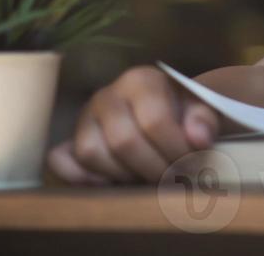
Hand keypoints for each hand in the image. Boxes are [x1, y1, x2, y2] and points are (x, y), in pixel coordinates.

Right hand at [46, 65, 220, 184]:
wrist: (165, 111)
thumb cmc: (182, 112)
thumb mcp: (201, 109)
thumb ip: (204, 121)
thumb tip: (198, 139)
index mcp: (140, 80)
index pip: (154, 121)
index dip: (175, 150)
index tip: (190, 164)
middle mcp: (107, 95)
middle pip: (123, 141)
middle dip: (153, 168)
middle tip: (172, 178)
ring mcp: (83, 118)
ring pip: (91, 153)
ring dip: (123, 175)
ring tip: (147, 177)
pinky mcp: (67, 141)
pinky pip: (59, 162)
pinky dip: (81, 178)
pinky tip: (111, 183)